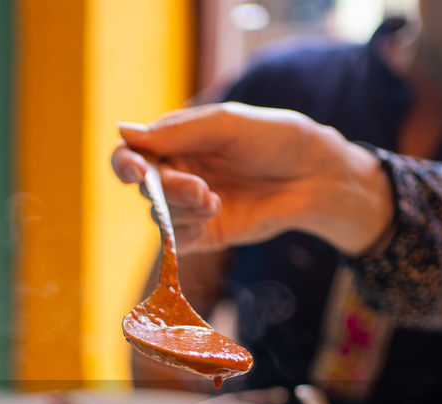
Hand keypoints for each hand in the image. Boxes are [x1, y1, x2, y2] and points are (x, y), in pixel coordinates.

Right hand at [111, 102, 393, 254]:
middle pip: (144, 186)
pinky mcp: (206, 233)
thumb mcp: (228, 124)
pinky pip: (177, 241)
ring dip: (181, 208)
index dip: (125, 161)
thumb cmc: (278, 139)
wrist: (318, 176)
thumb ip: (179, 130)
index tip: (138, 169)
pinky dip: (184, 233)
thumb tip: (123, 131)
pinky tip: (211, 217)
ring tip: (214, 200)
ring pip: (159, 214)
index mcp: (177, 140)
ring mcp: (191, 205)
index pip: (132, 151)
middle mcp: (179, 172)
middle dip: (165, 188)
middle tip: (197, 189)